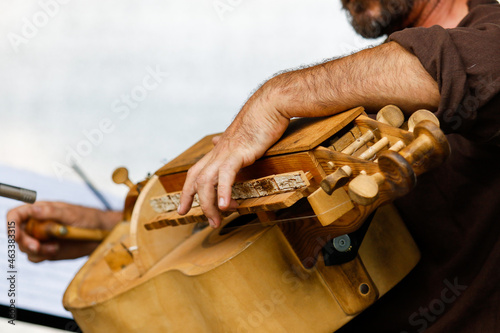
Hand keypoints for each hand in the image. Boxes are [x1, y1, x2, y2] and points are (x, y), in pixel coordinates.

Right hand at [6, 201, 121, 261]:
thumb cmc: (88, 218)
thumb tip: (33, 209)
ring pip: (25, 247)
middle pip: (17, 234)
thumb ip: (52, 212)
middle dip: (24, 242)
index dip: (11, 224)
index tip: (16, 235)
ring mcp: (42, 238)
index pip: (16, 215)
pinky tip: (56, 250)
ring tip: (54, 247)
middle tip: (37, 247)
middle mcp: (37, 224)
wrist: (101, 234)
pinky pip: (35, 256)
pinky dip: (41, 255)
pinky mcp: (47, 250)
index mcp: (40, 210)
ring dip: (36, 250)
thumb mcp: (71, 214)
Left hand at [178, 85, 289, 227]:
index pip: (195, 173)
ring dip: (209, 204)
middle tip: (208, 223)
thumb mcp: (240, 135)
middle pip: (196, 180)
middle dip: (195, 203)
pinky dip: (223, 191)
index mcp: (218, 151)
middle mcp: (217, 152)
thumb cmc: (259, 120)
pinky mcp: (238, 152)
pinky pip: (225, 175)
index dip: (186, 192)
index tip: (182, 209)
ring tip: (217, 220)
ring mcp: (226, 152)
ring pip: (206, 182)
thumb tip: (215, 141)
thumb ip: (227, 142)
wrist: (270, 105)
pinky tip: (225, 205)